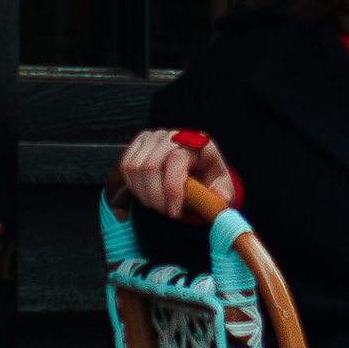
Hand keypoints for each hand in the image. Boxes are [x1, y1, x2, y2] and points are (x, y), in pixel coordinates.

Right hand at [118, 126, 236, 224]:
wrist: (197, 170)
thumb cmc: (209, 180)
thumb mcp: (222, 188)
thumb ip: (223, 194)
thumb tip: (219, 197)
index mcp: (198, 143)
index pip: (176, 160)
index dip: (172, 189)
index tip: (174, 212)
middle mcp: (174, 135)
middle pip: (150, 165)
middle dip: (154, 196)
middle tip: (163, 211)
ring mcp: (155, 136)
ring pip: (134, 167)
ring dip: (143, 193)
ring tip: (157, 204)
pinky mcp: (139, 142)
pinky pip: (125, 165)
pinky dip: (133, 186)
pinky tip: (146, 194)